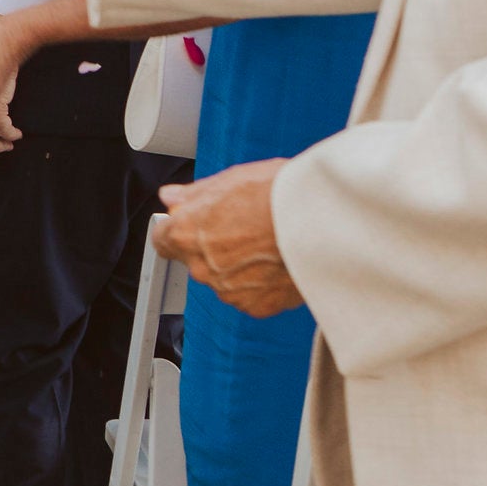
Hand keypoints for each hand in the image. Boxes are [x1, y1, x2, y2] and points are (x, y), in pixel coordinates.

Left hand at [155, 160, 302, 313]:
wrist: (324, 221)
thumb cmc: (280, 194)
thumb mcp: (231, 179)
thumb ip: (195, 194)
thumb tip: (172, 196)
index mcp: (187, 233)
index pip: (162, 240)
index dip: (178, 229)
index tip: (193, 224)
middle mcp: (202, 266)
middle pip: (196, 259)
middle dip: (214, 246)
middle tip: (246, 226)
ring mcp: (229, 290)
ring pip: (225, 279)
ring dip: (239, 266)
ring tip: (269, 242)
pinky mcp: (257, 306)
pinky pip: (251, 294)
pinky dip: (262, 282)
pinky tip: (280, 260)